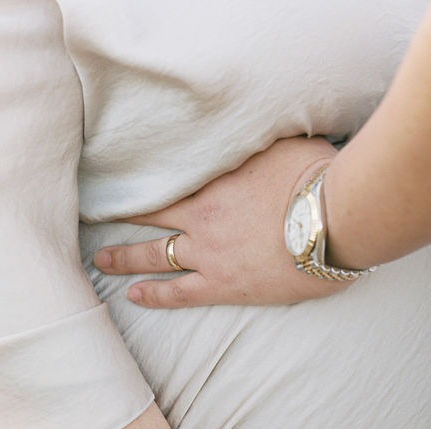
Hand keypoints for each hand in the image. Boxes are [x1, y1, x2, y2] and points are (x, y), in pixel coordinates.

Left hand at [94, 137, 348, 307]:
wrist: (336, 221)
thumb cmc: (317, 178)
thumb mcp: (282, 146)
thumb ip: (256, 145)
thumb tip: (248, 129)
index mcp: (213, 185)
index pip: (166, 186)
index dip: (140, 188)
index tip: (116, 187)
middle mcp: (203, 220)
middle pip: (151, 221)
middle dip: (121, 221)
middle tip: (94, 223)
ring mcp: (210, 255)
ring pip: (156, 257)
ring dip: (125, 260)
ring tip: (103, 261)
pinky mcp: (225, 286)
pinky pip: (179, 293)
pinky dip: (154, 294)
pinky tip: (134, 295)